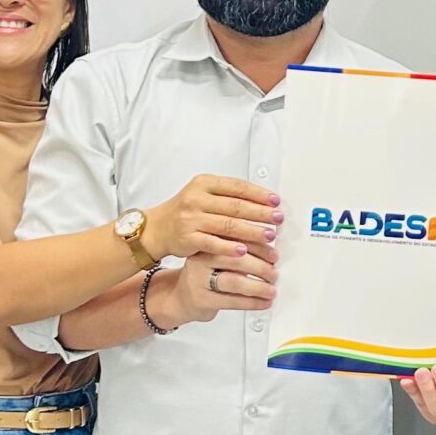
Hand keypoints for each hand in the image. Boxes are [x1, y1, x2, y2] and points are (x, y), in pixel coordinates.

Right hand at [145, 175, 279, 262]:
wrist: (157, 228)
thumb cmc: (185, 211)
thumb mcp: (203, 195)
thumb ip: (228, 195)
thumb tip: (263, 201)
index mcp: (204, 184)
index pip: (237, 187)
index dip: (259, 194)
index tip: (276, 201)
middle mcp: (196, 199)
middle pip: (235, 206)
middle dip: (260, 213)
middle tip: (278, 219)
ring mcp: (191, 218)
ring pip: (227, 225)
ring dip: (251, 231)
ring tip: (269, 236)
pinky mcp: (187, 238)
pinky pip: (213, 243)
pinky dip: (229, 247)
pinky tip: (244, 251)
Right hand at [164, 252, 276, 325]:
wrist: (179, 297)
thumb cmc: (204, 276)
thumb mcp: (217, 257)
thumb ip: (238, 252)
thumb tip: (271, 253)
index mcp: (207, 243)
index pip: (236, 241)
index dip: (259, 248)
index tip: (274, 254)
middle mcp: (201, 260)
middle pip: (236, 260)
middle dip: (261, 267)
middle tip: (274, 273)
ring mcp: (199, 280)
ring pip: (234, 282)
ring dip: (258, 287)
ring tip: (271, 290)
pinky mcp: (202, 300)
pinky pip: (231, 302)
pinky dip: (252, 303)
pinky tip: (263, 302)